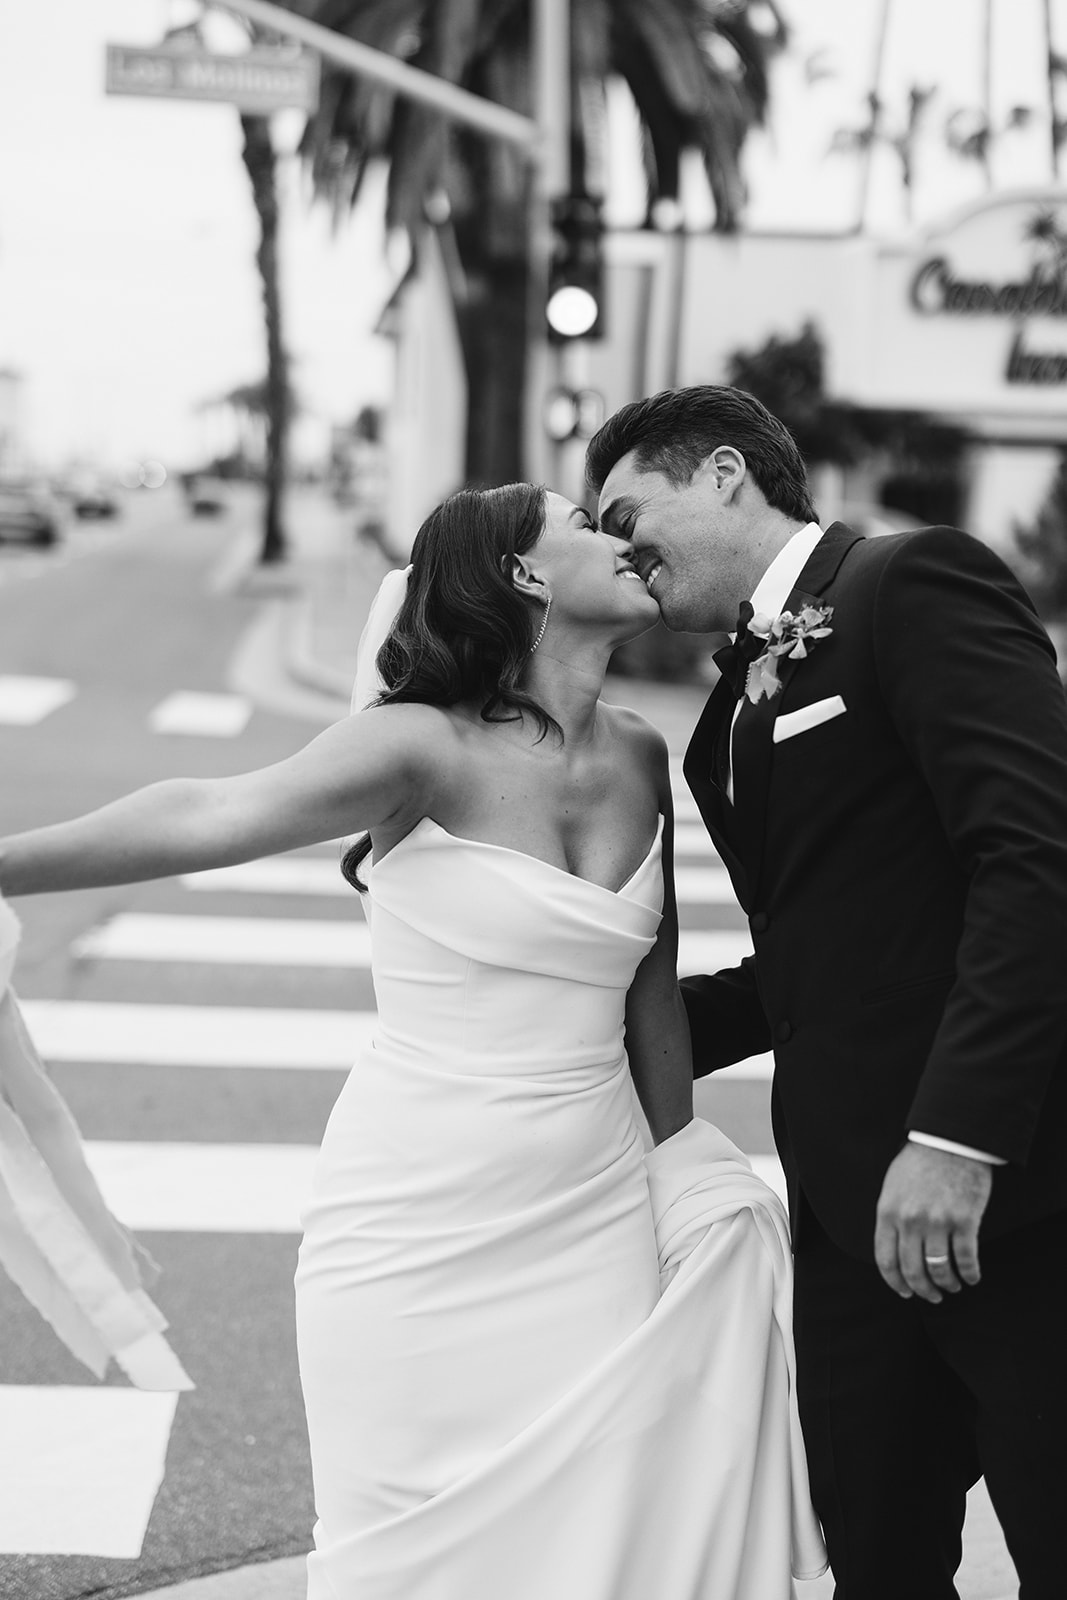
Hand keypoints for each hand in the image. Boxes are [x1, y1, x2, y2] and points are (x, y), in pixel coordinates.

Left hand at [873, 1142, 992, 1303]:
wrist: (950, 1141)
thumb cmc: (920, 1162)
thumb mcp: (892, 1187)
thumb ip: (891, 1217)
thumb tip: (893, 1248)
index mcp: (888, 1213)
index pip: (886, 1261)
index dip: (895, 1283)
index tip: (905, 1292)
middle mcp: (910, 1221)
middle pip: (913, 1271)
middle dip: (923, 1290)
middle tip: (932, 1296)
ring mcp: (938, 1222)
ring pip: (939, 1269)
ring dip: (947, 1284)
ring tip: (952, 1286)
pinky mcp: (964, 1220)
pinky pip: (966, 1259)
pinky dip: (969, 1274)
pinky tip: (971, 1277)